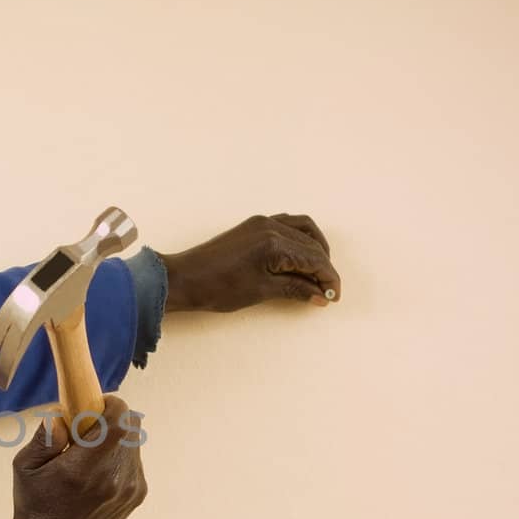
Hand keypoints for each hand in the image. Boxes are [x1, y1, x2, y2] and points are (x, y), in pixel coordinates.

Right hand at [10, 395, 147, 518]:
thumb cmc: (36, 507)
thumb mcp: (25, 467)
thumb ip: (46, 436)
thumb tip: (62, 416)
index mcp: (88, 466)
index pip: (119, 417)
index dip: (107, 404)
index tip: (89, 407)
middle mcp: (117, 476)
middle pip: (132, 426)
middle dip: (111, 419)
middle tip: (86, 430)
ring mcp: (131, 488)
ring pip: (134, 443)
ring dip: (115, 439)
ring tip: (89, 455)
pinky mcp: (136, 497)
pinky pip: (134, 462)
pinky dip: (119, 457)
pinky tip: (97, 473)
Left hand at [162, 213, 341, 312]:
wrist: (184, 279)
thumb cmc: (217, 288)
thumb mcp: (261, 291)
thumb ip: (295, 289)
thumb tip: (320, 296)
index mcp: (274, 242)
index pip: (314, 258)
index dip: (328, 278)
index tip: (334, 296)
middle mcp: (271, 226)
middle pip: (312, 244)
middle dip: (324, 266)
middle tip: (327, 289)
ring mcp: (261, 222)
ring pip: (303, 229)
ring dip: (315, 249)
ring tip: (317, 273)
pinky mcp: (253, 225)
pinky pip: (288, 225)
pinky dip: (300, 240)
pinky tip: (300, 258)